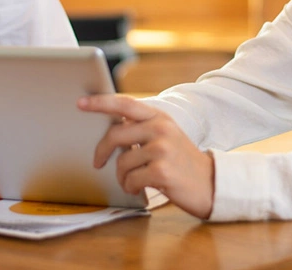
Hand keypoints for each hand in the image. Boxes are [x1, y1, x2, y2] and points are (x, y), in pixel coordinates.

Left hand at [78, 94, 213, 218]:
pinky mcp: (161, 171)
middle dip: (101, 151)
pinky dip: (131, 187)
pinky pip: (130, 180)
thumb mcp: (165, 136)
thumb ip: (141, 129)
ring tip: (133, 181)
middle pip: (115, 135)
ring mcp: (162, 149)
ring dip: (122, 177)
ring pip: (122, 162)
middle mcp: (161, 128)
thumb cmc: (181, 161)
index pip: (125, 104)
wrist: (211, 183)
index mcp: (159, 117)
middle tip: (97, 162)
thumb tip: (110, 132)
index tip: (80, 103)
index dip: (100, 103)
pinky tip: (140, 189)